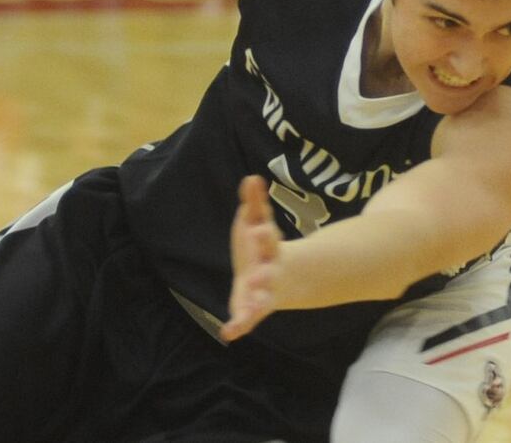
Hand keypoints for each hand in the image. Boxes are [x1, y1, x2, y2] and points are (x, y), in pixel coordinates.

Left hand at [221, 175, 281, 341]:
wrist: (281, 277)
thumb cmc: (263, 246)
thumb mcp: (258, 221)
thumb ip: (254, 202)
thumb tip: (251, 177)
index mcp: (270, 247)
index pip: (269, 240)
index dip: (264, 237)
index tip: (259, 231)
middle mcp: (271, 270)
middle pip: (270, 272)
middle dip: (266, 272)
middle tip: (259, 273)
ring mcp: (265, 292)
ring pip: (264, 299)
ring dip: (257, 303)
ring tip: (249, 311)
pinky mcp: (254, 308)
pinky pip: (249, 319)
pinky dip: (240, 326)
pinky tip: (228, 333)